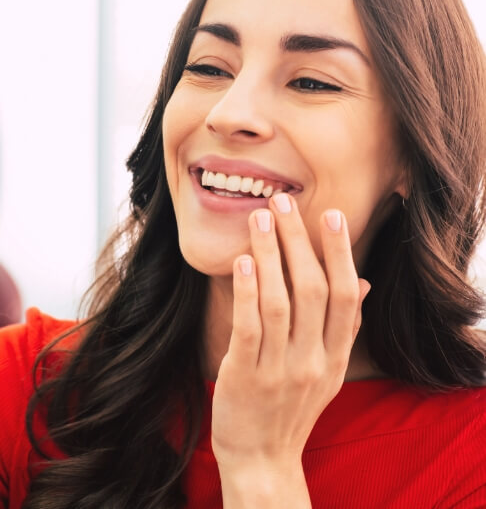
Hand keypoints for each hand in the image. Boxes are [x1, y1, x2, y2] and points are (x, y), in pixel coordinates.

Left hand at [211, 193, 369, 477]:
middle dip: (298, 242)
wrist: (262, 458)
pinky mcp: (245, 376)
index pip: (345, 296)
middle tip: (283, 202)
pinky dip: (247, 292)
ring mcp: (279, 370)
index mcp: (335, 356)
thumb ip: (344, 327)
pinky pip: (249, 328)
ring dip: (271, 256)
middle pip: (312, 290)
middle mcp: (313, 361)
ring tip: (260, 218)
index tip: (330, 215)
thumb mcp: (328, 371)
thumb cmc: (293, 406)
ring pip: (280, 303)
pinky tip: (243, 261)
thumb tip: (363, 282)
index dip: (340, 253)